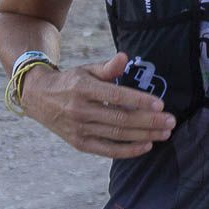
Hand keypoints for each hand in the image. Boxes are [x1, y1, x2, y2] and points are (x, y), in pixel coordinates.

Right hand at [20, 52, 175, 158]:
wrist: (38, 98)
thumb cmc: (70, 82)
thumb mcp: (86, 70)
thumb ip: (107, 67)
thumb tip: (124, 57)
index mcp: (83, 88)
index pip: (116, 96)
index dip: (139, 101)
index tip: (160, 104)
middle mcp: (80, 110)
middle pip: (120, 119)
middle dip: (148, 121)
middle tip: (170, 121)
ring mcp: (79, 129)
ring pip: (117, 135)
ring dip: (144, 135)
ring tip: (164, 133)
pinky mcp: (79, 144)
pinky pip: (107, 150)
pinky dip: (128, 150)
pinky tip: (146, 145)